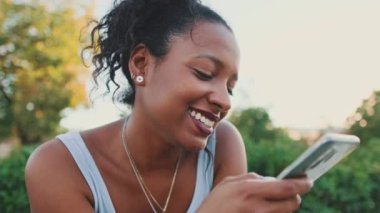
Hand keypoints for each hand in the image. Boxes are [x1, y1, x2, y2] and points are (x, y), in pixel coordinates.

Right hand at [197, 173, 312, 212]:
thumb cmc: (214, 205)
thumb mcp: (228, 185)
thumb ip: (251, 179)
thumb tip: (273, 180)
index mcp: (249, 190)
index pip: (286, 187)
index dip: (302, 184)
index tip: (309, 181)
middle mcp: (257, 207)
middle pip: (292, 203)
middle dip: (294, 197)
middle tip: (290, 195)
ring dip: (283, 208)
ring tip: (268, 205)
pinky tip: (262, 211)